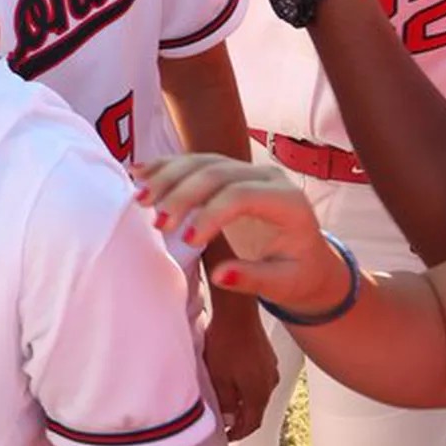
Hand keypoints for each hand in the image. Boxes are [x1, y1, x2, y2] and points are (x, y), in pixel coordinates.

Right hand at [134, 156, 346, 316]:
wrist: (307, 260)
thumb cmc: (297, 274)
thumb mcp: (283, 284)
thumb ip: (253, 279)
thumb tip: (219, 275)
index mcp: (288, 202)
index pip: (242, 195)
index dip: (210, 214)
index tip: (186, 241)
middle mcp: (268, 177)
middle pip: (217, 172)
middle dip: (181, 194)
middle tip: (156, 223)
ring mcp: (247, 170)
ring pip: (201, 161)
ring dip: (166, 177)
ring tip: (139, 200)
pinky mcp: (228, 172)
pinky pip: (194, 162)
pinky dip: (165, 167)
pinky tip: (138, 173)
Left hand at [199, 292, 279, 438]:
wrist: (237, 314)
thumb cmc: (226, 342)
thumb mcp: (219, 377)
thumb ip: (225, 402)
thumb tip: (229, 418)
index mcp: (259, 393)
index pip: (252, 423)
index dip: (238, 433)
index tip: (226, 436)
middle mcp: (270, 384)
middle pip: (256, 410)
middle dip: (241, 418)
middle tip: (225, 421)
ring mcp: (271, 369)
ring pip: (257, 394)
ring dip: (244, 401)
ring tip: (226, 401)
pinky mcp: (267, 358)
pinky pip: (258, 379)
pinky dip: (247, 386)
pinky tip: (233, 380)